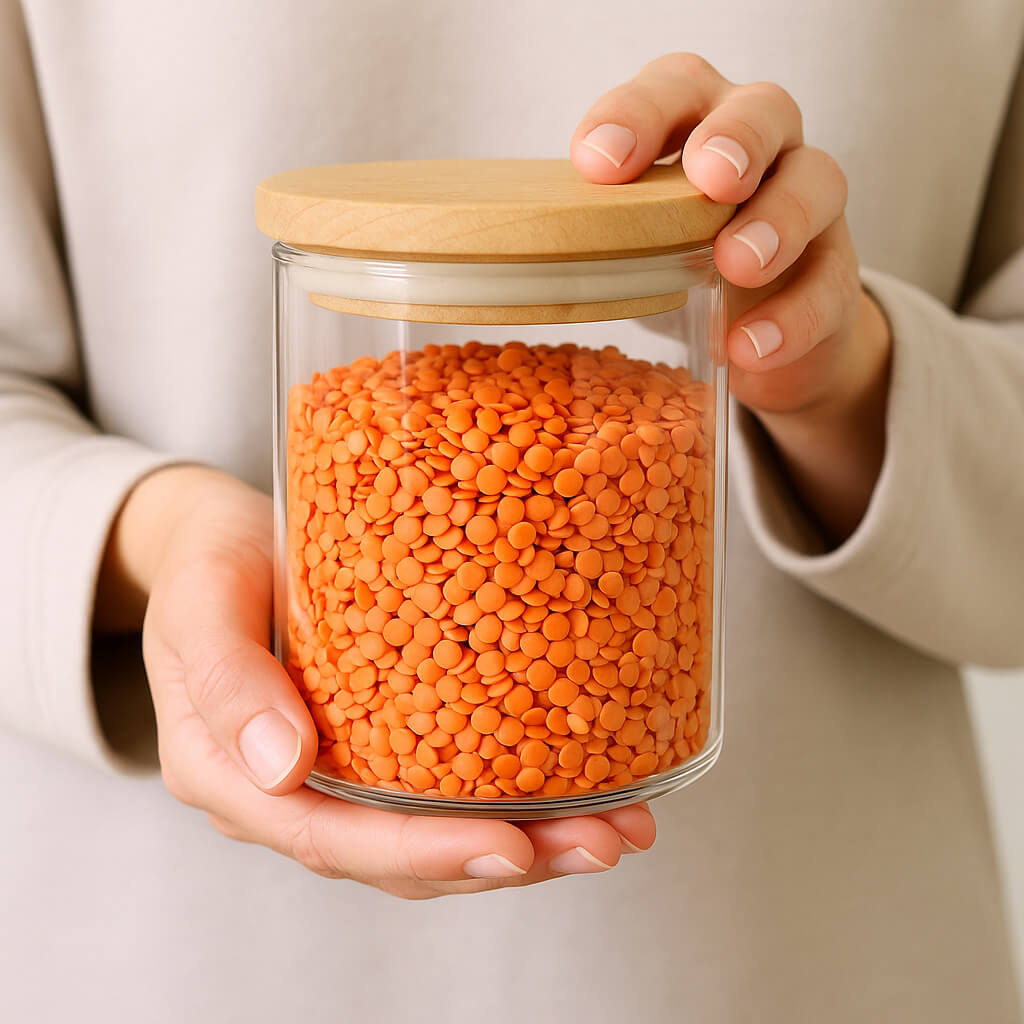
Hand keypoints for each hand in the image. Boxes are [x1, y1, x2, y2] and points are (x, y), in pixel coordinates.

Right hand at [103, 465, 654, 898]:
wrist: (223, 542)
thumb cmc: (208, 565)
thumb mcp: (200, 601)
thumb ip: (226, 678)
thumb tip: (281, 766)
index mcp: (235, 775)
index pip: (330, 837)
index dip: (422, 852)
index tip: (510, 848)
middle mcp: (293, 792)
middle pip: (402, 854)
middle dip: (508, 857)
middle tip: (600, 845)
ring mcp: (341, 772)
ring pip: (436, 831)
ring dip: (532, 839)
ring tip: (620, 829)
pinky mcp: (382, 741)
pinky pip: (448, 784)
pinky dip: (517, 793)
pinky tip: (589, 783)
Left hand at [571, 53, 891, 542]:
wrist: (762, 334)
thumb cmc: (672, 271)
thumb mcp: (621, 246)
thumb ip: (573, 234)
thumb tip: (457, 259)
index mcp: (692, 127)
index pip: (672, 90)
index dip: (637, 115)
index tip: (595, 161)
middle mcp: (758, 151)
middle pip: (764, 109)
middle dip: (734, 138)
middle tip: (706, 178)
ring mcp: (806, 208)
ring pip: (817, 182)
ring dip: (775, 221)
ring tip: (732, 263)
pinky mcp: (834, 276)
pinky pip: (831, 285)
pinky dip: (791, 316)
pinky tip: (746, 347)